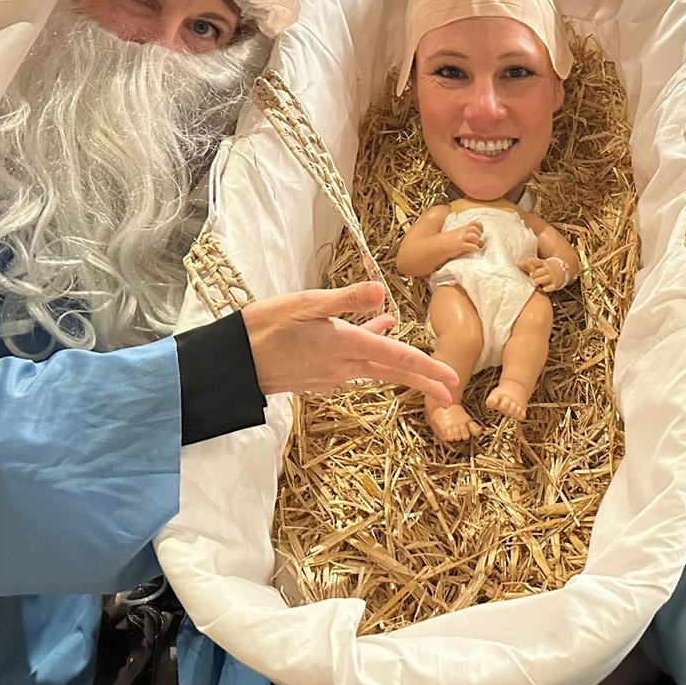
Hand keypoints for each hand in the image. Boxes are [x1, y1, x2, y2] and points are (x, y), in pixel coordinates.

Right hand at [242, 281, 458, 407]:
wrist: (233, 363)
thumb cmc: (266, 328)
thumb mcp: (307, 303)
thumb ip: (347, 299)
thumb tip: (383, 294)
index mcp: (347, 346)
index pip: (397, 358)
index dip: (427, 368)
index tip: (452, 381)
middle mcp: (343, 366)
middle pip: (392, 372)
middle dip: (423, 380)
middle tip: (450, 390)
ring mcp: (329, 374)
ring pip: (372, 368)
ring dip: (394, 361)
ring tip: (410, 349)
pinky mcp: (316, 376)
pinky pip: (352, 366)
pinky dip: (365, 354)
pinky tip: (366, 337)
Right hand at [447, 221, 483, 258]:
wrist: (438, 246)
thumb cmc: (449, 242)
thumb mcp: (457, 235)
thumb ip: (466, 235)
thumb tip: (477, 240)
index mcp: (462, 229)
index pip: (474, 223)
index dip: (480, 226)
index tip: (482, 231)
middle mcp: (462, 232)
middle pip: (474, 229)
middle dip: (479, 234)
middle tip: (478, 239)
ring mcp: (461, 239)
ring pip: (473, 236)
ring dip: (477, 240)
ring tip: (476, 245)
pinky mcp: (460, 246)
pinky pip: (470, 246)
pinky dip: (475, 248)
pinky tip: (475, 250)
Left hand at [519, 256, 567, 291]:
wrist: (560, 272)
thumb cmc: (544, 269)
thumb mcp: (538, 266)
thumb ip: (527, 266)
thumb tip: (517, 264)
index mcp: (543, 264)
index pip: (538, 262)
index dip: (534, 261)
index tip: (529, 260)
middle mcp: (547, 270)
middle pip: (543, 271)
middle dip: (537, 273)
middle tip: (531, 275)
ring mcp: (551, 277)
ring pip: (547, 278)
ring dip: (541, 279)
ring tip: (535, 281)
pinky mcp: (554, 284)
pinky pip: (552, 286)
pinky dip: (548, 288)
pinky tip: (543, 289)